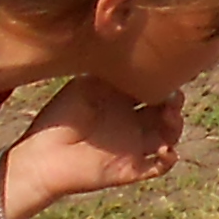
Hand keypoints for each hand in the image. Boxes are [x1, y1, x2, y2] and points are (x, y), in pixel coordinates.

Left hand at [0, 79, 182, 218]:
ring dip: (176, 126)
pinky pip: (159, 166)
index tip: (168, 70)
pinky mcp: (131, 168)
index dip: (163, 80)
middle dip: (175, 101)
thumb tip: (135, 50)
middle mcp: (130, 121)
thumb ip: (112, 71)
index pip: (151, 87)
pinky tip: (166, 150)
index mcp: (120, 100)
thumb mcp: (86, 85)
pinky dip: (169, 160)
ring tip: (170, 118)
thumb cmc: (59, 117)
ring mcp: (133, 145)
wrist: (42, 155)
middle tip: (172, 96)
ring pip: (169, 135)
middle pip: (166, 109)